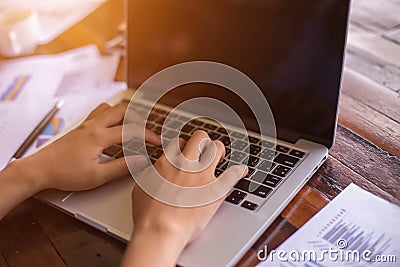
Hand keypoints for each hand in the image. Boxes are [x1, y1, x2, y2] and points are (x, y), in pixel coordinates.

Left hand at [22, 102, 160, 191]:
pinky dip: (110, 115)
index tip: (157, 142)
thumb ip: (121, 167)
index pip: (130, 131)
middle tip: (146, 131)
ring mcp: (85, 125)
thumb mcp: (96, 177)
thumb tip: (140, 161)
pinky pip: (98, 113)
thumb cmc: (64, 174)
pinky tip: (111, 127)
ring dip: (123, 113)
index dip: (148, 136)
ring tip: (132, 125)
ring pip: (109, 108)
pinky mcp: (79, 128)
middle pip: (121, 110)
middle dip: (138, 118)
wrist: (39, 170)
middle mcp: (92, 126)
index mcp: (98, 137)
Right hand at [122, 130, 246, 266]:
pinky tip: (241, 171)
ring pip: (217, 148)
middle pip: (200, 138)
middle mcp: (186, 164)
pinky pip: (233, 174)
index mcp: (168, 162)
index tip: (185, 152)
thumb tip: (155, 169)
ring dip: (219, 150)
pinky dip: (238, 171)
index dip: (183, 146)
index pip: (179, 142)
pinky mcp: (216, 189)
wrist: (162, 229)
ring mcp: (203, 175)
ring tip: (220, 154)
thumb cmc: (149, 214)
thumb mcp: (142, 187)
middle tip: (204, 148)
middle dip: (202, 141)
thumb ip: (152, 173)